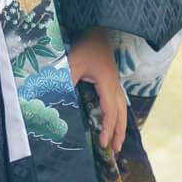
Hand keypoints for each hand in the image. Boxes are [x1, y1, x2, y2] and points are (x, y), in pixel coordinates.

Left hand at [69, 27, 126, 153]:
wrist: (97, 30)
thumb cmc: (86, 46)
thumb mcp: (73, 62)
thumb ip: (67, 78)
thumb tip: (59, 95)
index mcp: (107, 84)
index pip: (110, 112)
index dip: (107, 129)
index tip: (103, 144)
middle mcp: (114, 86)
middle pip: (121, 114)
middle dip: (119, 132)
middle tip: (115, 150)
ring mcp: (115, 82)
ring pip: (123, 108)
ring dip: (121, 125)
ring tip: (118, 141)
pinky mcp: (112, 80)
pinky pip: (119, 102)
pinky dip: (119, 115)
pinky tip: (115, 119)